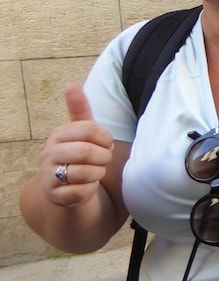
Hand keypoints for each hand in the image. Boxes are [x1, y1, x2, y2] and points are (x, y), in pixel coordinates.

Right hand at [39, 83, 113, 207]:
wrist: (65, 185)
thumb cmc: (78, 153)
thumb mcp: (81, 131)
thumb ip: (80, 109)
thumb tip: (71, 84)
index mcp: (58, 134)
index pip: (88, 129)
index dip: (105, 138)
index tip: (107, 143)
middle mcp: (49, 153)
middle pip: (87, 152)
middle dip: (104, 157)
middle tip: (104, 159)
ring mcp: (49, 175)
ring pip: (86, 173)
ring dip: (99, 173)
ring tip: (96, 171)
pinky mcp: (54, 195)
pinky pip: (81, 192)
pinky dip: (91, 190)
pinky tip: (87, 186)